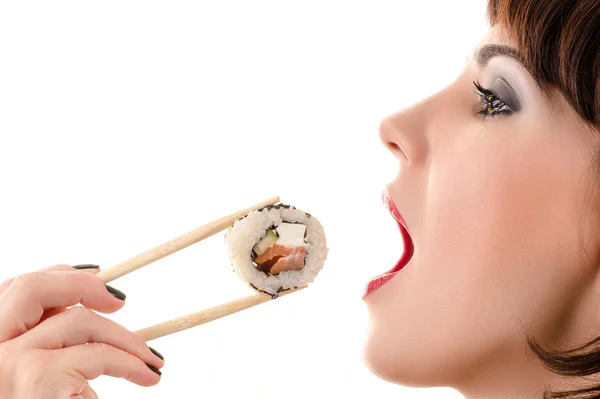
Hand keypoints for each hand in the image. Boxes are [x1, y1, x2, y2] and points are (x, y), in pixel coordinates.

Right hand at [0, 265, 164, 398]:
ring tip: (151, 359)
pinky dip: (132, 362)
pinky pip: (99, 354)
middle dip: (81, 284)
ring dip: (126, 337)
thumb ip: (53, 350)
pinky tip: (148, 374)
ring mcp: (7, 363)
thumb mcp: (38, 381)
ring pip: (78, 321)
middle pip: (29, 287)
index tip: (93, 277)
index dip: (55, 277)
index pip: (13, 291)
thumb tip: (96, 314)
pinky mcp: (37, 379)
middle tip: (121, 300)